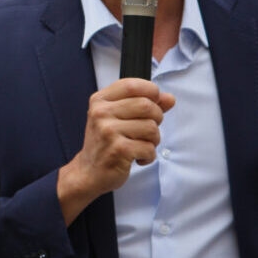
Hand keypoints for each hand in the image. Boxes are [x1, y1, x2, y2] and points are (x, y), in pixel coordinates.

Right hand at [56, 78, 174, 224]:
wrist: (88, 171)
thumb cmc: (105, 143)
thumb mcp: (118, 118)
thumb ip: (143, 104)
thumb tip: (169, 98)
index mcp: (100, 100)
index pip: (132, 85)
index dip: (151, 92)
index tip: (154, 103)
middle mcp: (101, 112)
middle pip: (146, 105)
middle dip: (156, 118)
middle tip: (148, 130)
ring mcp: (108, 131)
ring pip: (151, 127)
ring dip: (154, 140)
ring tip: (142, 145)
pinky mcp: (118, 149)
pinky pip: (149, 148)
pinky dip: (149, 156)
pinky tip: (138, 158)